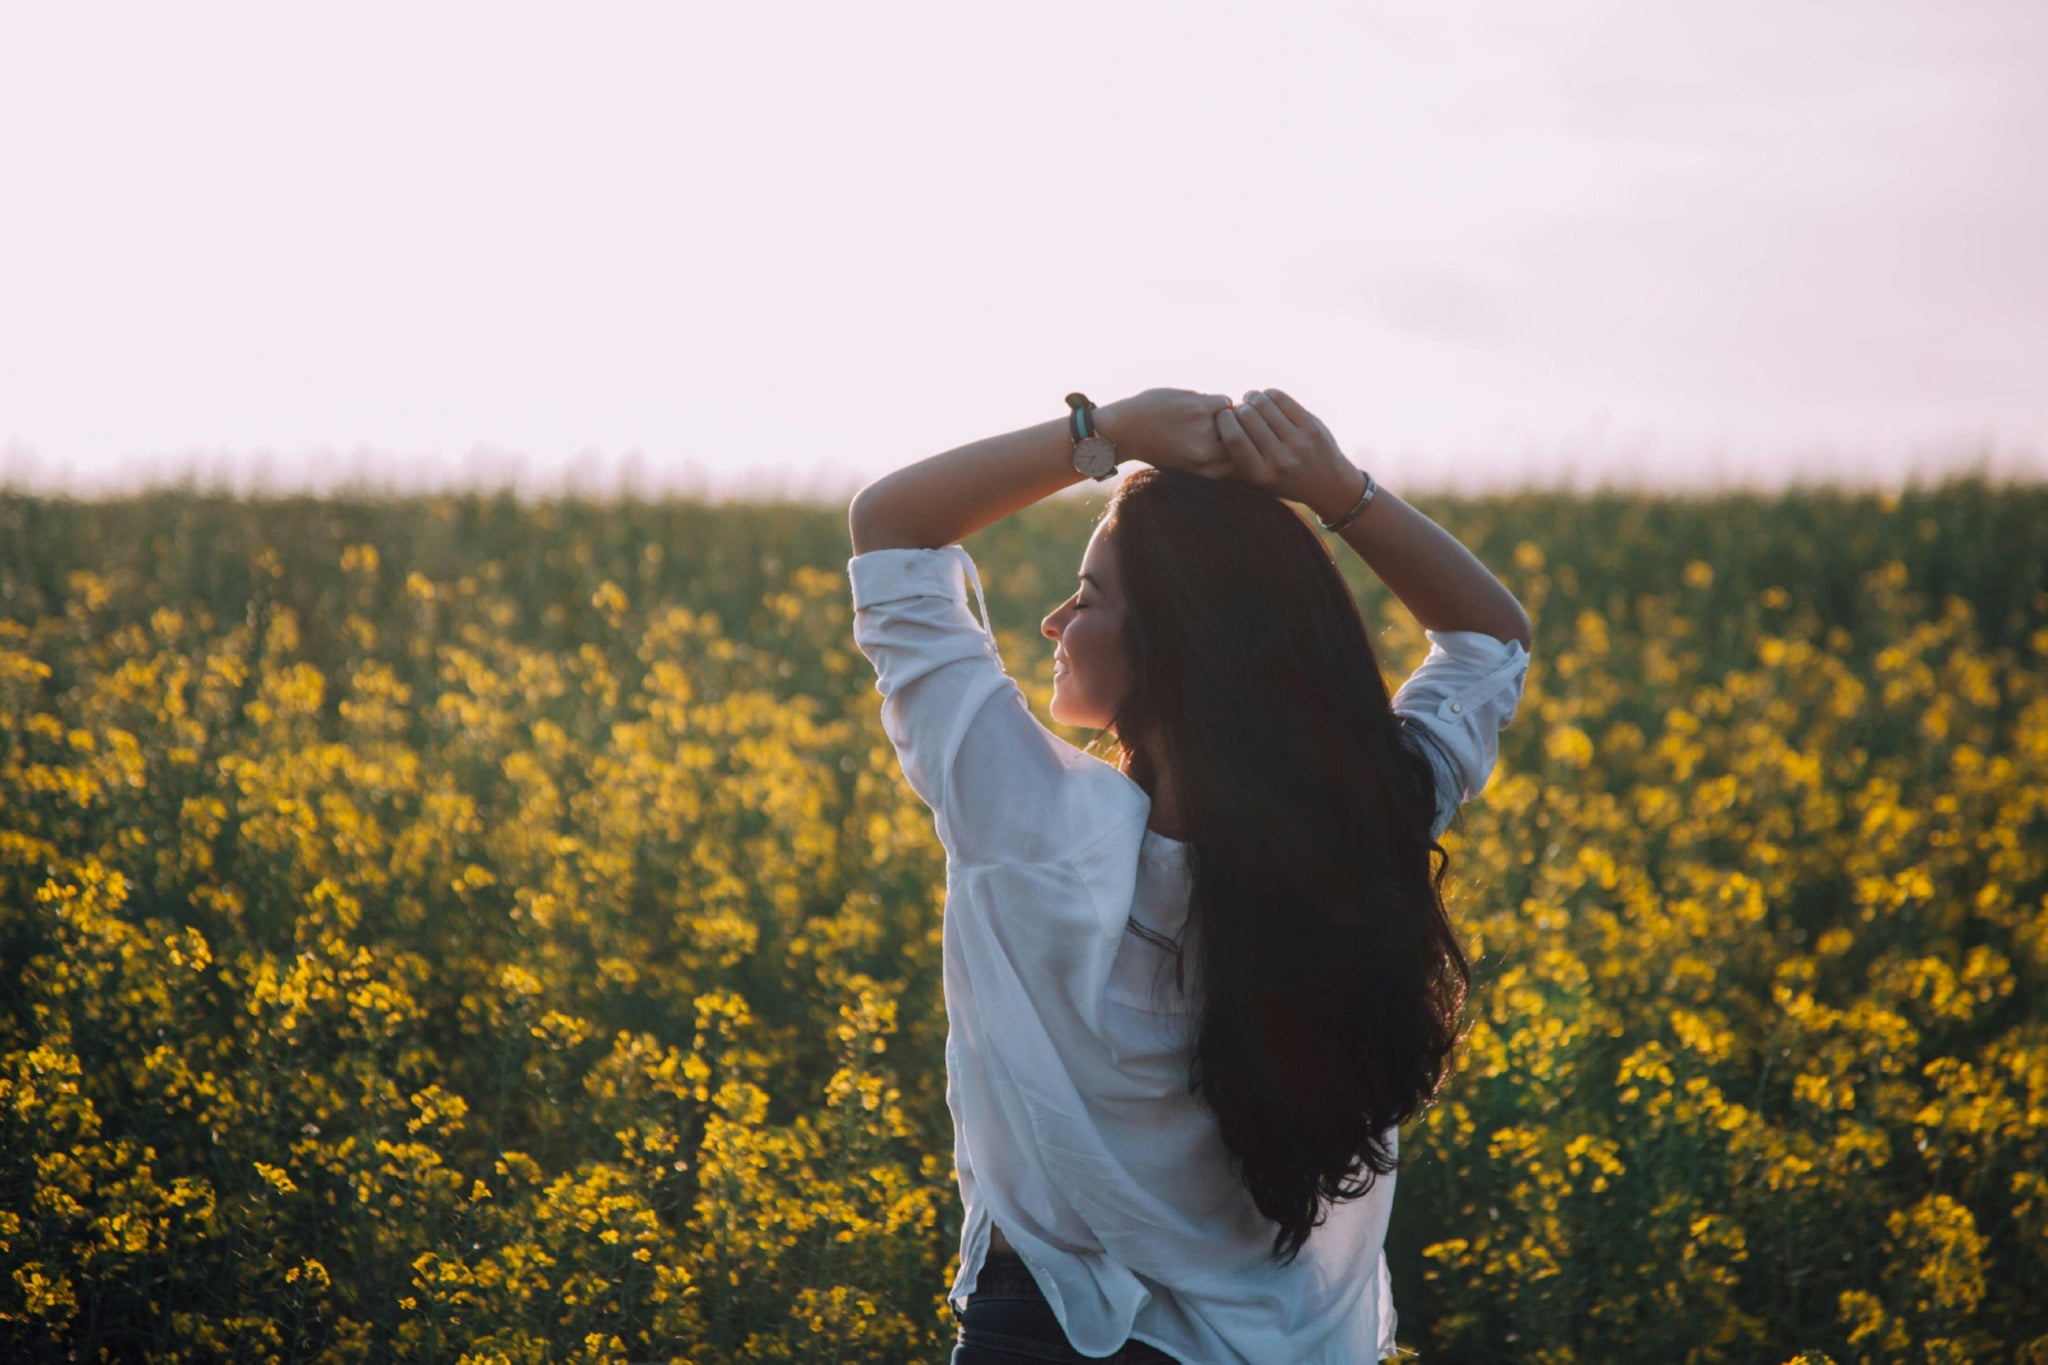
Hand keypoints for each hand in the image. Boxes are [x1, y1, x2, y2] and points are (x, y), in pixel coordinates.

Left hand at [1096, 388, 1236, 476]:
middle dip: (1241, 430)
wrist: (1123, 431)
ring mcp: (1204, 430)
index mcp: (1206, 471)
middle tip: (1226, 424)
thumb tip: (1243, 445)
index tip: (1241, 442)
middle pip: (1245, 439)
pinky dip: (1217, 401)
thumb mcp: (1186, 463)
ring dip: (1227, 414)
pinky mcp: (1199, 408)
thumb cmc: (1155, 446)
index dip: (1246, 449)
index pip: (1244, 461)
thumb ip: (1212, 458)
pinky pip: (1225, 401)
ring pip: (1237, 418)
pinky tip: (1200, 404)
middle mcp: (1208, 454)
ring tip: (1206, 415)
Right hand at [1215, 389, 1363, 517]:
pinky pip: (1282, 399)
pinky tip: (1267, 399)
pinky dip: (1269, 394)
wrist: (1330, 485)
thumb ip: (1238, 457)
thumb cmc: (1284, 481)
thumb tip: (1215, 420)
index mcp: (1261, 475)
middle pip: (1247, 417)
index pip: (1233, 438)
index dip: (1224, 420)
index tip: (1223, 416)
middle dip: (1238, 408)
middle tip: (1239, 409)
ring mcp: (1298, 441)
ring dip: (1252, 397)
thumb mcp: (1259, 480)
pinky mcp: (1312, 426)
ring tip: (1250, 400)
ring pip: (1264, 404)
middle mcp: (1280, 459)